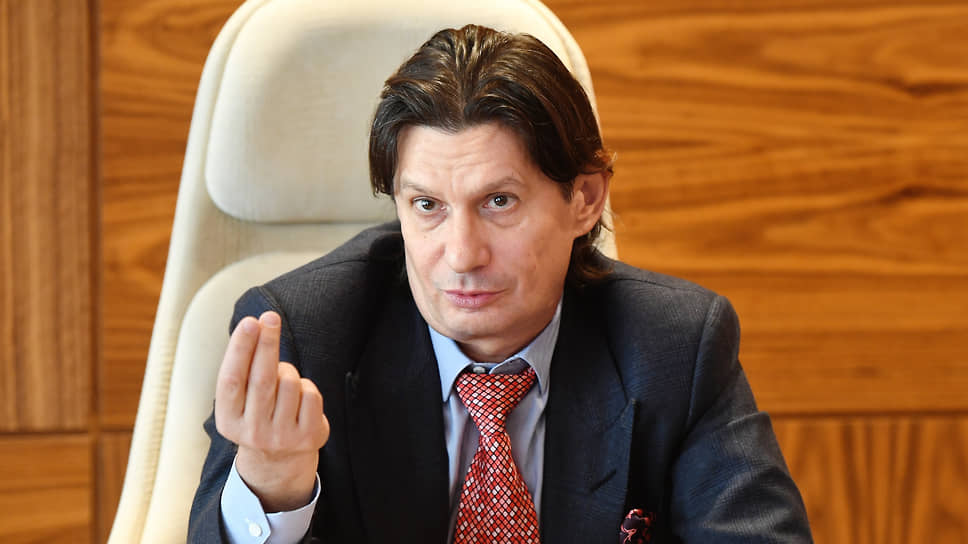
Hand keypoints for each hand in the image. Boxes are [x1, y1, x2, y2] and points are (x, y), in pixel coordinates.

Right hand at [215, 311, 329, 511]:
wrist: (279, 462)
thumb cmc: (258, 415)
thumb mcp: (241, 401)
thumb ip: (244, 370)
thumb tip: (258, 325)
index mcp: (228, 421)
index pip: (232, 379)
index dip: (240, 349)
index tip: (250, 322)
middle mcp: (252, 432)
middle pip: (262, 378)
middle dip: (267, 343)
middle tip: (270, 317)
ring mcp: (282, 437)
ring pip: (290, 382)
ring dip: (288, 370)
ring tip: (283, 381)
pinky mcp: (308, 438)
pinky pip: (311, 394)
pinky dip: (306, 387)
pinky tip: (299, 399)